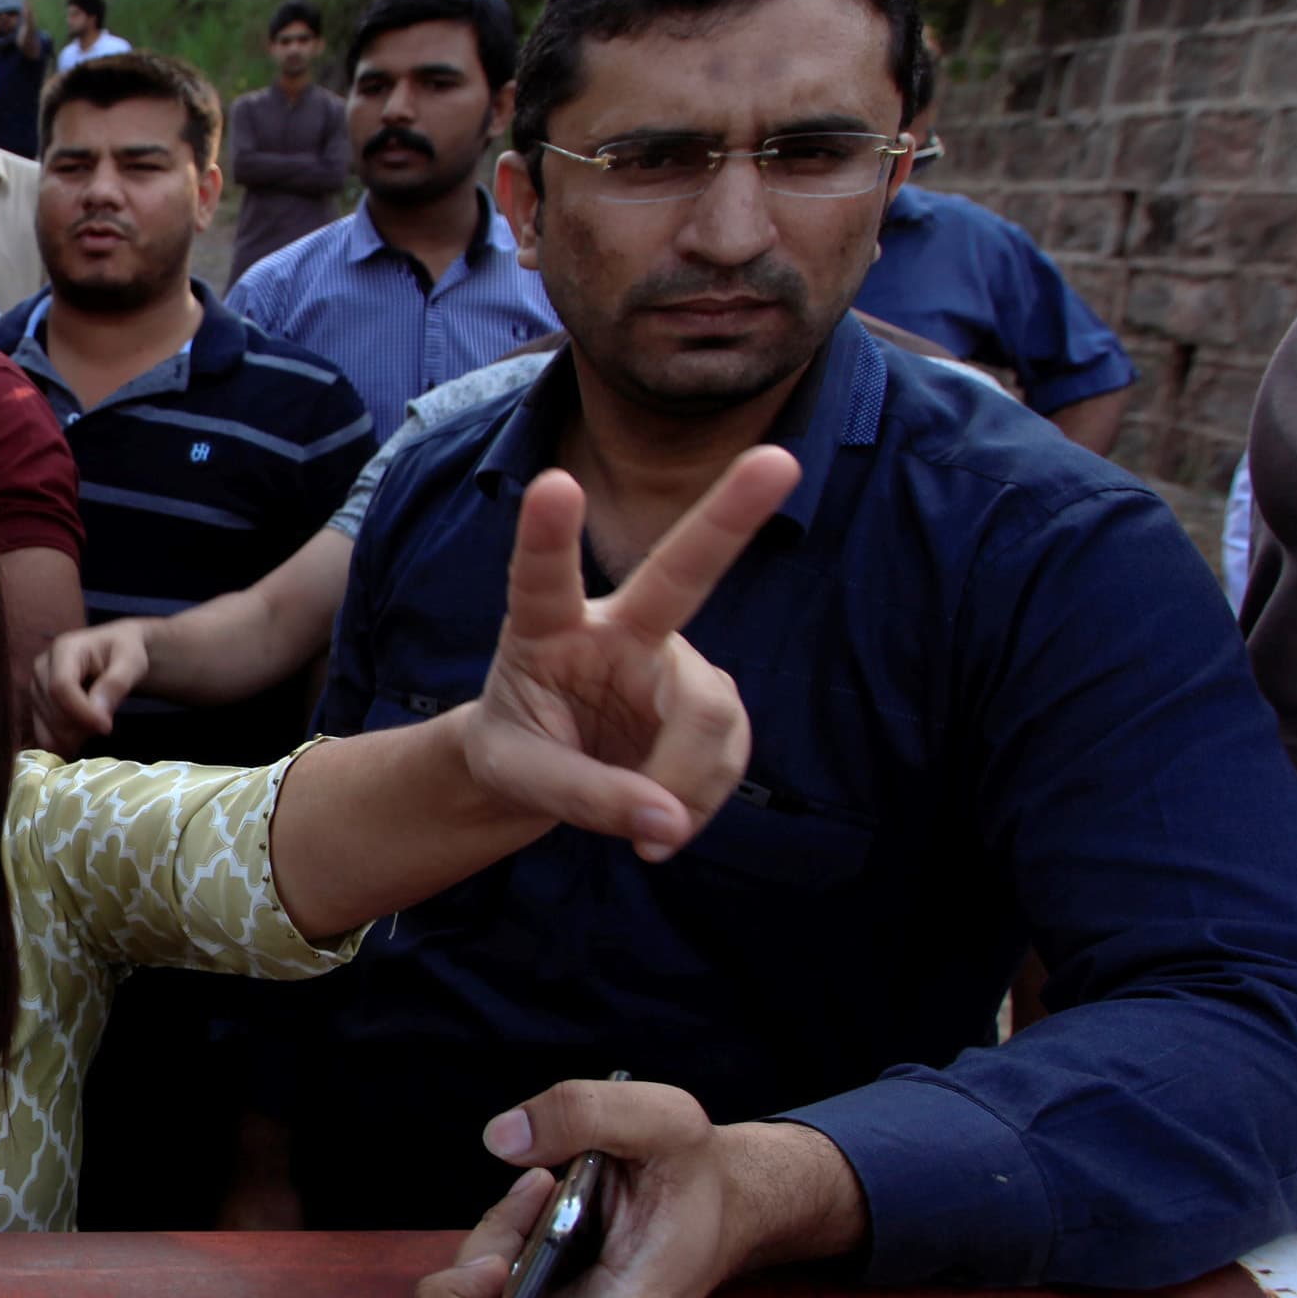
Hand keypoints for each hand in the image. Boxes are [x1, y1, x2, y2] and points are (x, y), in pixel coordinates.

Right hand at [36, 618, 151, 749]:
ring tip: (96, 724)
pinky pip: (44, 735)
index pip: (61, 687)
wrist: (115, 653)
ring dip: (75, 736)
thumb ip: (116, 684)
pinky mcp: (37, 706)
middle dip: (81, 727)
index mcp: (64, 649)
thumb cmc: (124, 654)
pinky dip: (65, 742)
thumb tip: (98, 713)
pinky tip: (83, 734)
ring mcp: (36, 688)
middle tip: (106, 725)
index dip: (81, 712)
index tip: (106, 727)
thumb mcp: (132, 662)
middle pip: (52, 710)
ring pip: (47, 726)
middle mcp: (42, 667)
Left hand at [391, 1080, 861, 1297]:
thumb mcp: (664, 1117)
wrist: (721, 1199)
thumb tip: (500, 1138)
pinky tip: (530, 1199)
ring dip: (481, 1257)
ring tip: (537, 1190)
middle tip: (506, 1232)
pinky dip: (491, 1245)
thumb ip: (585, 1112)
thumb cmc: (696, 1172)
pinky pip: (484, 1296)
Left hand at [457, 447, 797, 860]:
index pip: (542, 576)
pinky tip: (665, 823)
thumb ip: (583, 797)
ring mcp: (672, 660)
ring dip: (684, 784)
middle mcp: (619, 627)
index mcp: (545, 628)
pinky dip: (698, 802)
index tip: (554, 483)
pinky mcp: (707, 701)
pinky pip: (726, 754)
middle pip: (681, 572)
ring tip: (646, 837)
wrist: (543, 767)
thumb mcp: (518, 779)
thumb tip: (666, 823)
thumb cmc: (517, 750)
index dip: (548, 534)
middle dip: (730, 514)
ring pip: (708, 714)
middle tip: (779, 460)